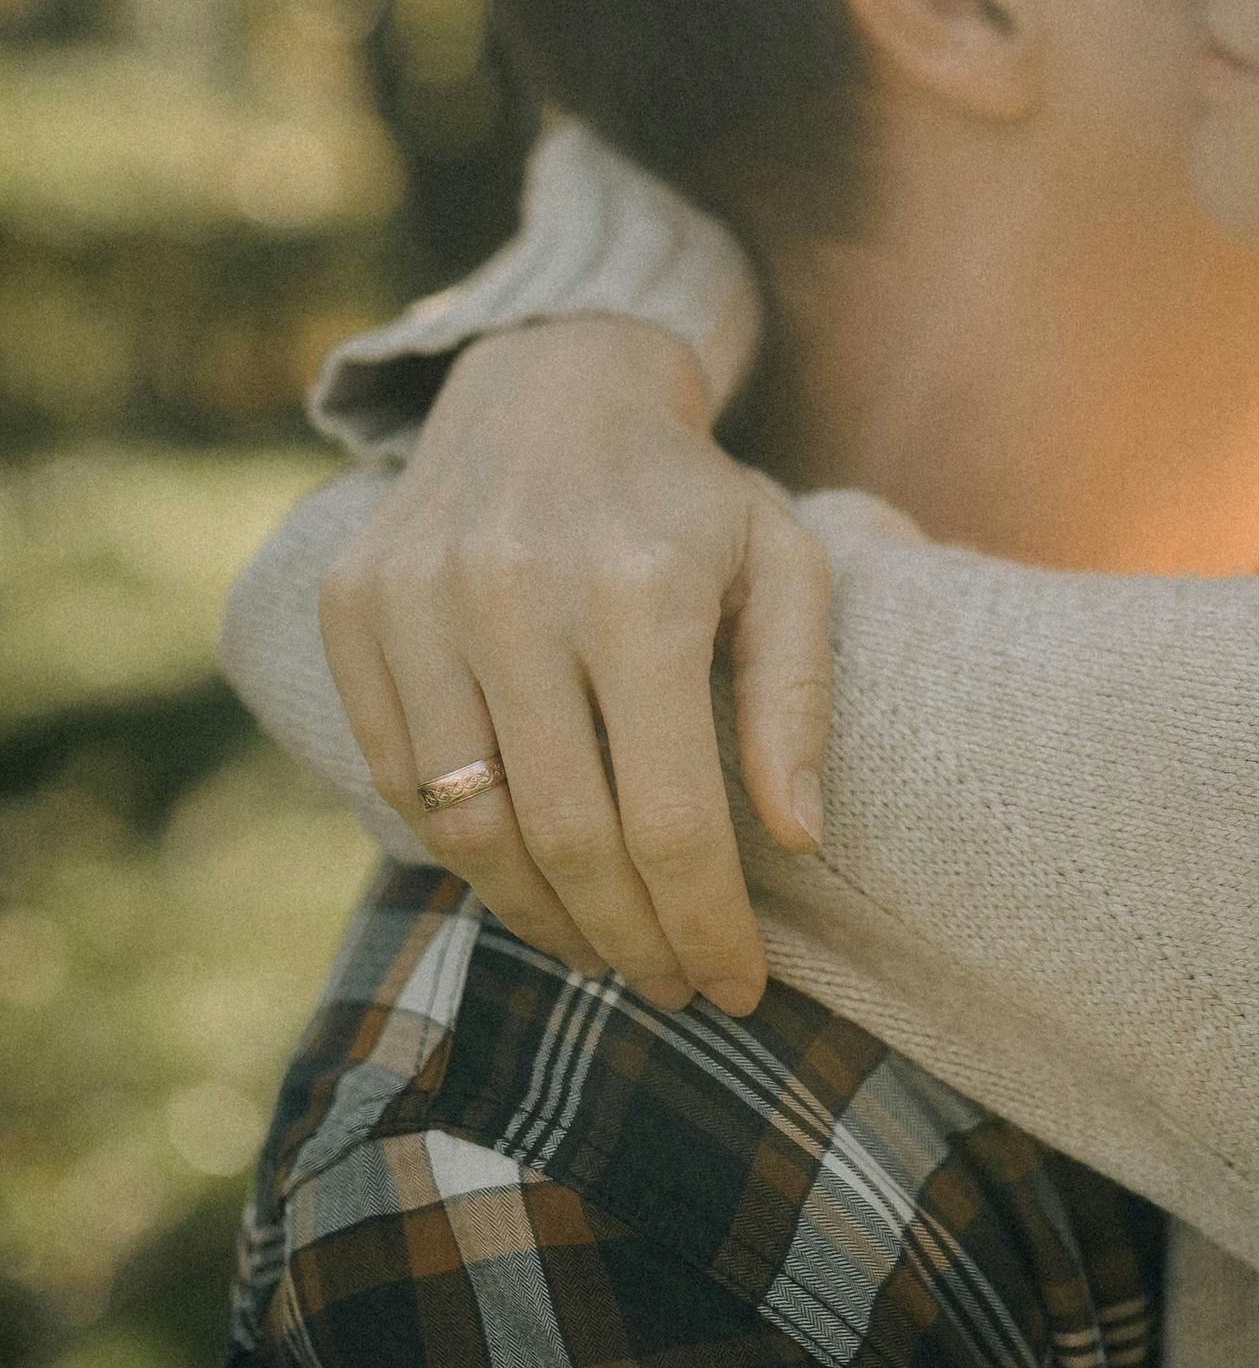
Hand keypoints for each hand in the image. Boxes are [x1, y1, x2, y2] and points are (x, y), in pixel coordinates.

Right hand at [317, 316, 828, 1014]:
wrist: (550, 380)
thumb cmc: (688, 495)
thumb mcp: (785, 564)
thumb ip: (796, 699)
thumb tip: (796, 839)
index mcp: (643, 588)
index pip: (670, 816)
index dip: (705, 925)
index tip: (739, 988)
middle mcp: (517, 594)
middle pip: (568, 839)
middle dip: (630, 940)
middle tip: (673, 986)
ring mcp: (417, 600)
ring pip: (468, 828)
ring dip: (541, 916)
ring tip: (606, 948)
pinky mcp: (352, 606)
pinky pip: (398, 779)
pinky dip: (463, 851)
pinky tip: (528, 877)